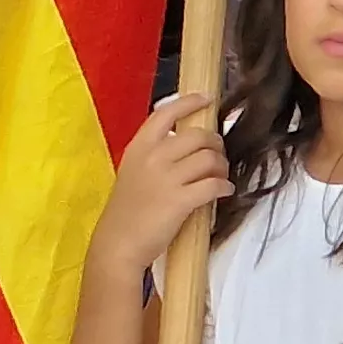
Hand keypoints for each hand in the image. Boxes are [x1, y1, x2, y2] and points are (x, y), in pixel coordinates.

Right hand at [91, 93, 229, 288]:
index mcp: (139, 147)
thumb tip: (188, 144)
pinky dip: (225, 186)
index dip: (190, 102)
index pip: (166, 113)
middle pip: (198, 135)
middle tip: (218, 155)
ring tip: (221, 176)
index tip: (206, 99)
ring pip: (210, 159)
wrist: (118, 244)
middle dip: (215, 144)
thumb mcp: (132, 172)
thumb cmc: (126, 211)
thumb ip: (154, 154)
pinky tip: (225, 191)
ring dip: (222, 166)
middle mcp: (153, 157)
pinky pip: (214, 185)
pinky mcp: (180, 201)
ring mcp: (166, 179)